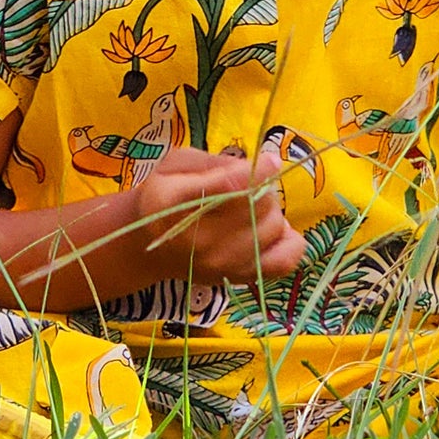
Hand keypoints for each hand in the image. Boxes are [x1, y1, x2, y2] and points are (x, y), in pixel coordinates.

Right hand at [132, 147, 306, 284]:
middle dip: (263, 188)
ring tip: (255, 206)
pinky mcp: (238, 277)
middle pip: (259, 206)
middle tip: (251, 184)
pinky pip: (286, 259)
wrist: (148, 246)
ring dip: (272, 211)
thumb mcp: (175, 165)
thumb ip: (213, 162)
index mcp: (175, 201)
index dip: (259, 171)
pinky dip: (289, 240)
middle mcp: (199, 238)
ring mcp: (221, 263)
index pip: (232, 186)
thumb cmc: (162, 196)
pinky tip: (272, 229)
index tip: (269, 160)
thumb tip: (259, 165)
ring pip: (274, 228)